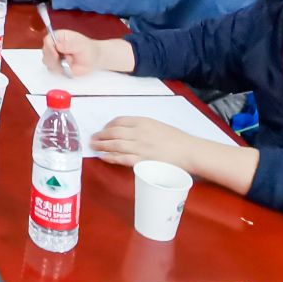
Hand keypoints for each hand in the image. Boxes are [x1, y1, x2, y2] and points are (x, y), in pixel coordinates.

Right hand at [43, 29, 105, 77]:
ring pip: (46, 61)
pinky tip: (66, 68)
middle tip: (62, 61)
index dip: (49, 47)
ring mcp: (54, 56)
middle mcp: (54, 45)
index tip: (56, 54)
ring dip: (56, 65)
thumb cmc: (89, 50)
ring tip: (67, 64)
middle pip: (45, 51)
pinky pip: (51, 69)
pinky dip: (58, 71)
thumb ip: (70, 45)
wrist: (93, 60)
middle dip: (52, 58)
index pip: (47, 40)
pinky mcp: (56, 65)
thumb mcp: (82, 45)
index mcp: (59, 36)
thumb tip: (58, 46)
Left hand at [90, 116, 204, 171]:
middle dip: (100, 135)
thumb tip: (125, 131)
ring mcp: (141, 147)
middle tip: (92, 138)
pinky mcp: (143, 161)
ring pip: (115, 145)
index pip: (119, 121)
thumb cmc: (176, 139)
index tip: (103, 129)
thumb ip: (142, 127)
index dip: (108, 125)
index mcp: (144, 122)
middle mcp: (140, 133)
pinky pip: (123, 158)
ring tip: (94, 146)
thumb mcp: (157, 126)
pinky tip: (104, 157)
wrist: (190, 151)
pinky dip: (111, 157)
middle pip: (114, 132)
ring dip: (102, 145)